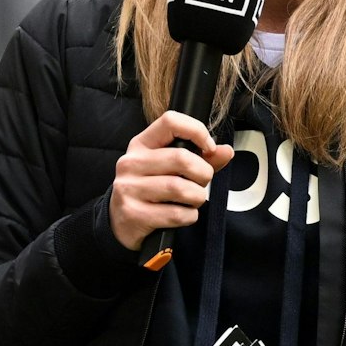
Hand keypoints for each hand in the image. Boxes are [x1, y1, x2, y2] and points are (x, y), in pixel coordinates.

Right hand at [108, 110, 235, 250]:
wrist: (120, 223)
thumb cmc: (150, 191)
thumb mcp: (168, 169)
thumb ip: (199, 159)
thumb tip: (226, 151)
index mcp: (141, 145)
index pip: (170, 121)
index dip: (196, 131)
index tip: (209, 148)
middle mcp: (131, 163)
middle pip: (182, 158)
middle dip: (203, 174)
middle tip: (201, 183)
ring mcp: (129, 188)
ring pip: (181, 188)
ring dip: (197, 198)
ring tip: (191, 201)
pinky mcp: (133, 213)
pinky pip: (176, 214)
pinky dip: (189, 216)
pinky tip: (181, 215)